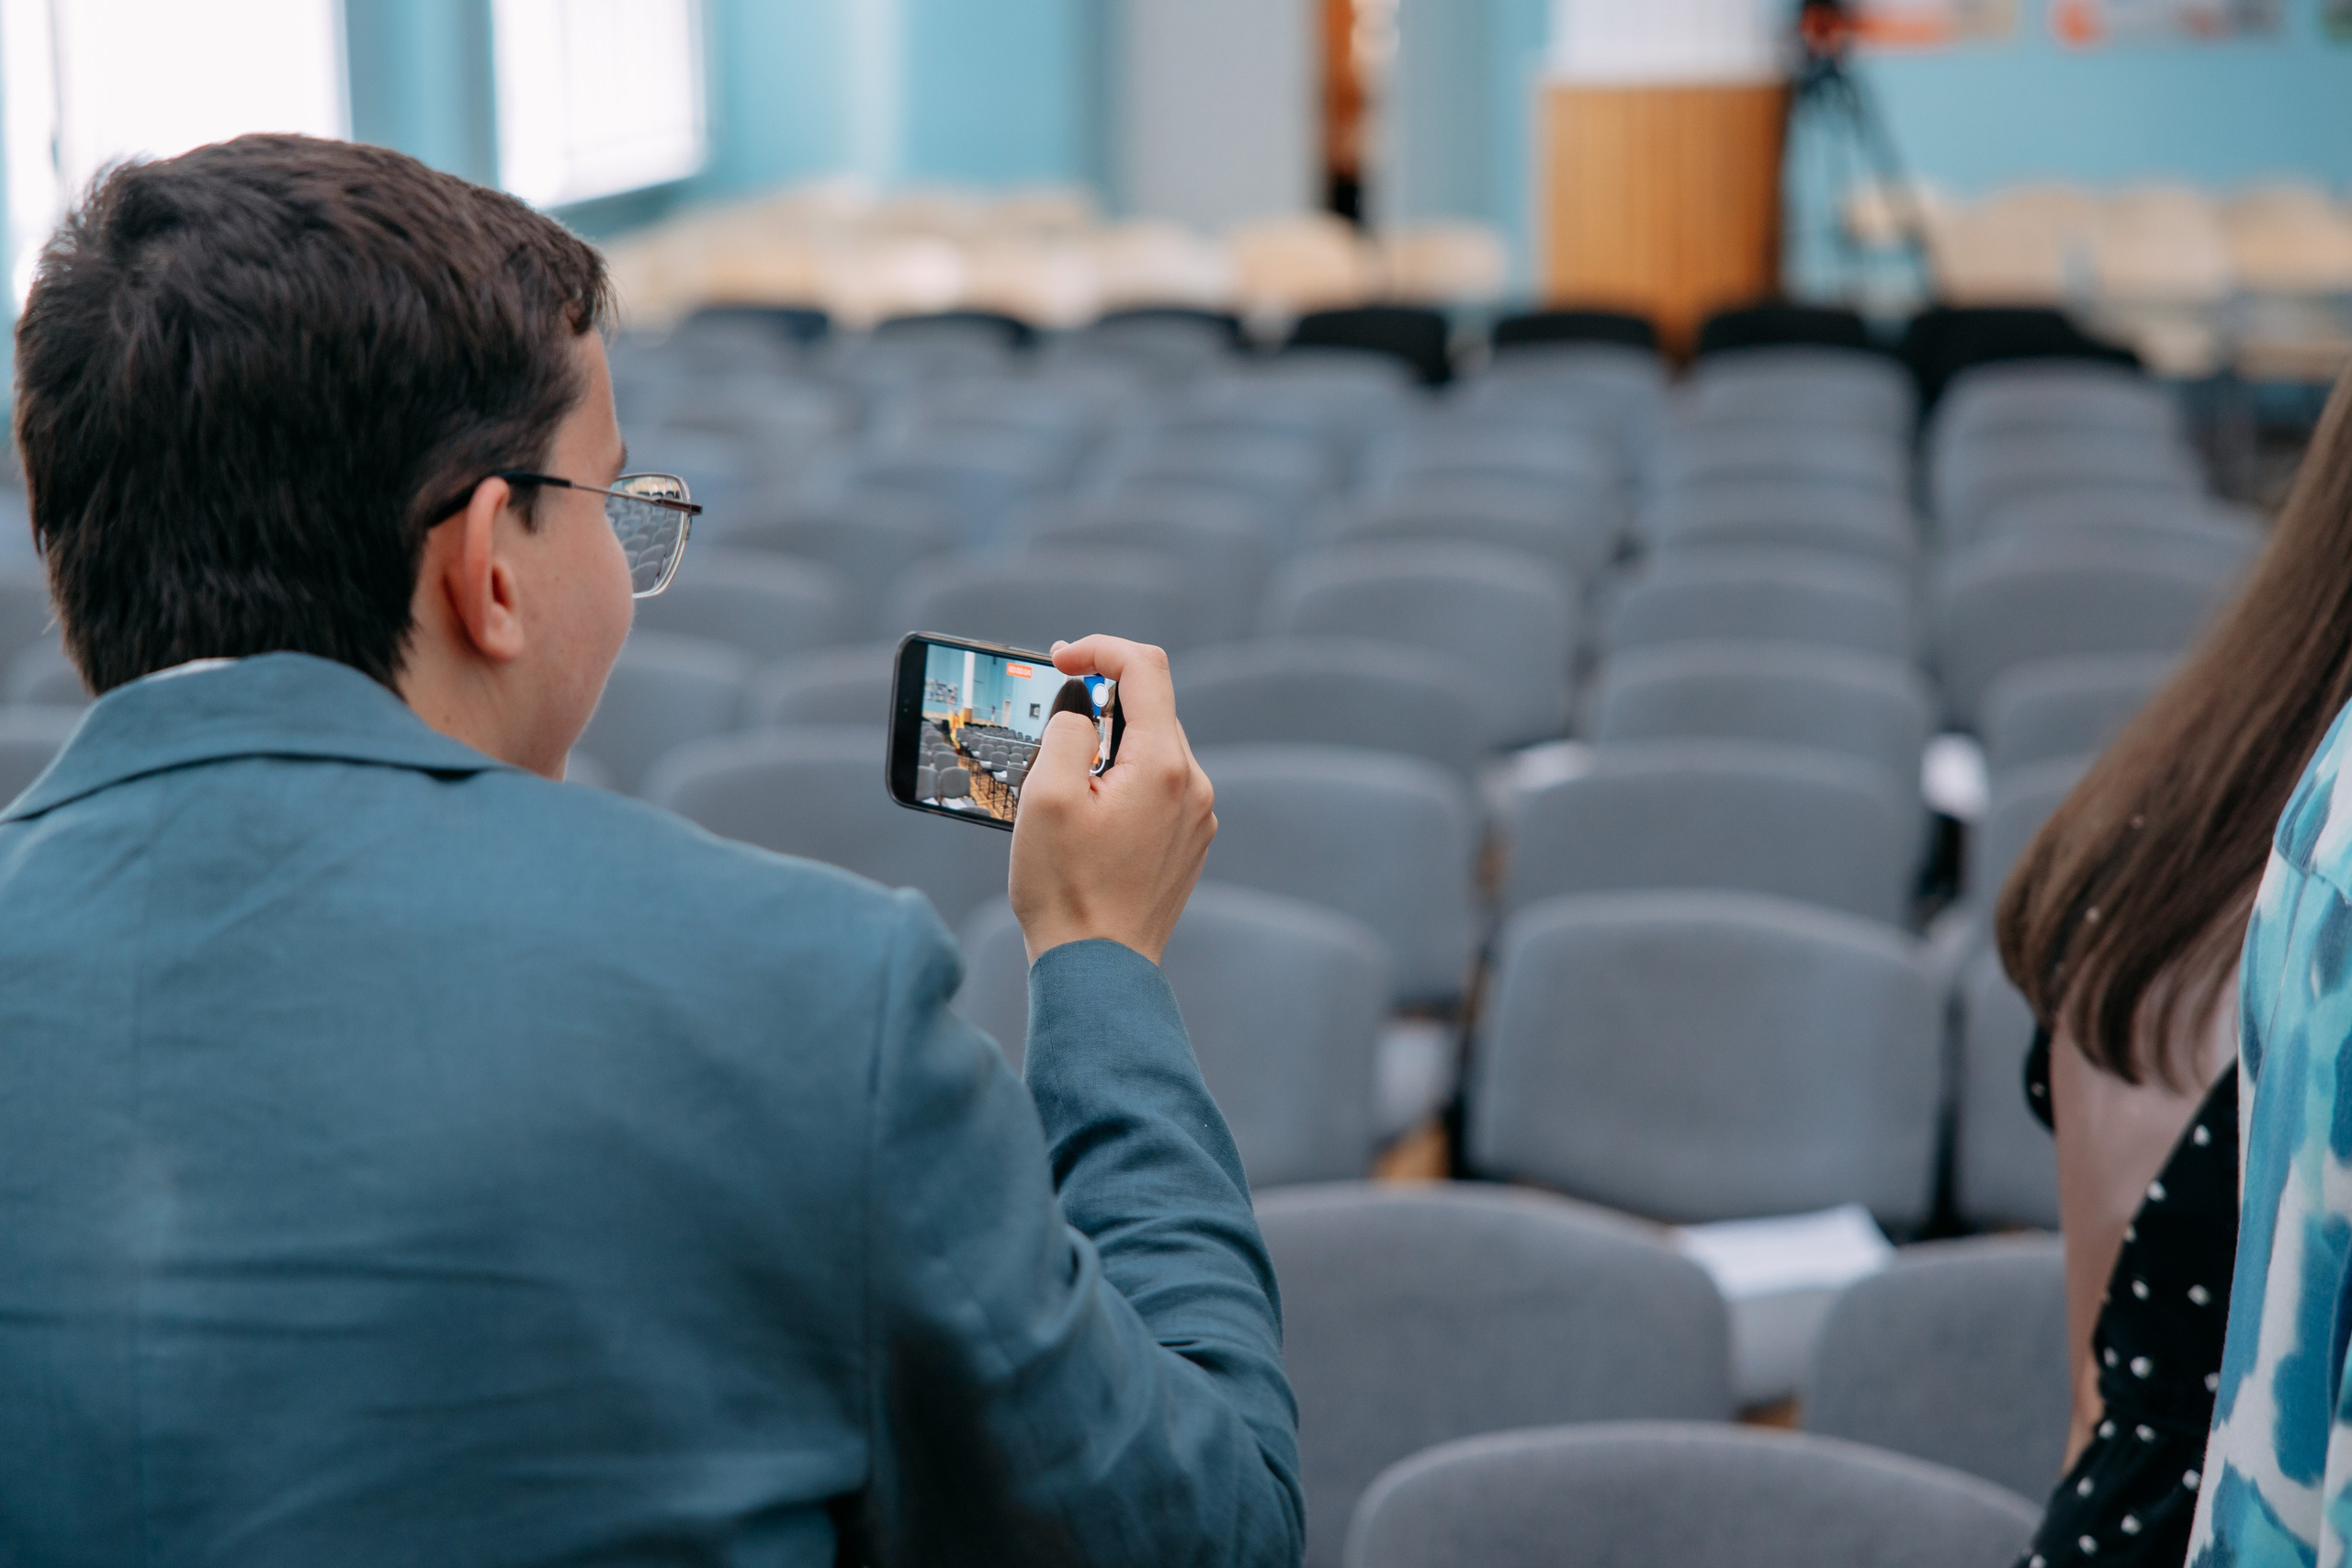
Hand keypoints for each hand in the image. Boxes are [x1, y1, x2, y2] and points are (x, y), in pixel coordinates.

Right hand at [1008, 636, 1215, 964]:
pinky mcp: (1188, 841)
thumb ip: (1066, 730)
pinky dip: (1122, 779)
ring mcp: (1196, 816)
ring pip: (1152, 748)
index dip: (1099, 648)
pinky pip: (1157, 786)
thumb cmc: (1066, 889)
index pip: (1145, 667)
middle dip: (1099, 701)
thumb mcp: (1046, 796)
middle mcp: (1192, 785)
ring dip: (1109, 745)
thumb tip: (1081, 706)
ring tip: (1066, 785)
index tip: (1059, 659)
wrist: (1098, 969)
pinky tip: (1088, 816)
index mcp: (1163, 765)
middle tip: (1049, 725)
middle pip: (1150, 707)